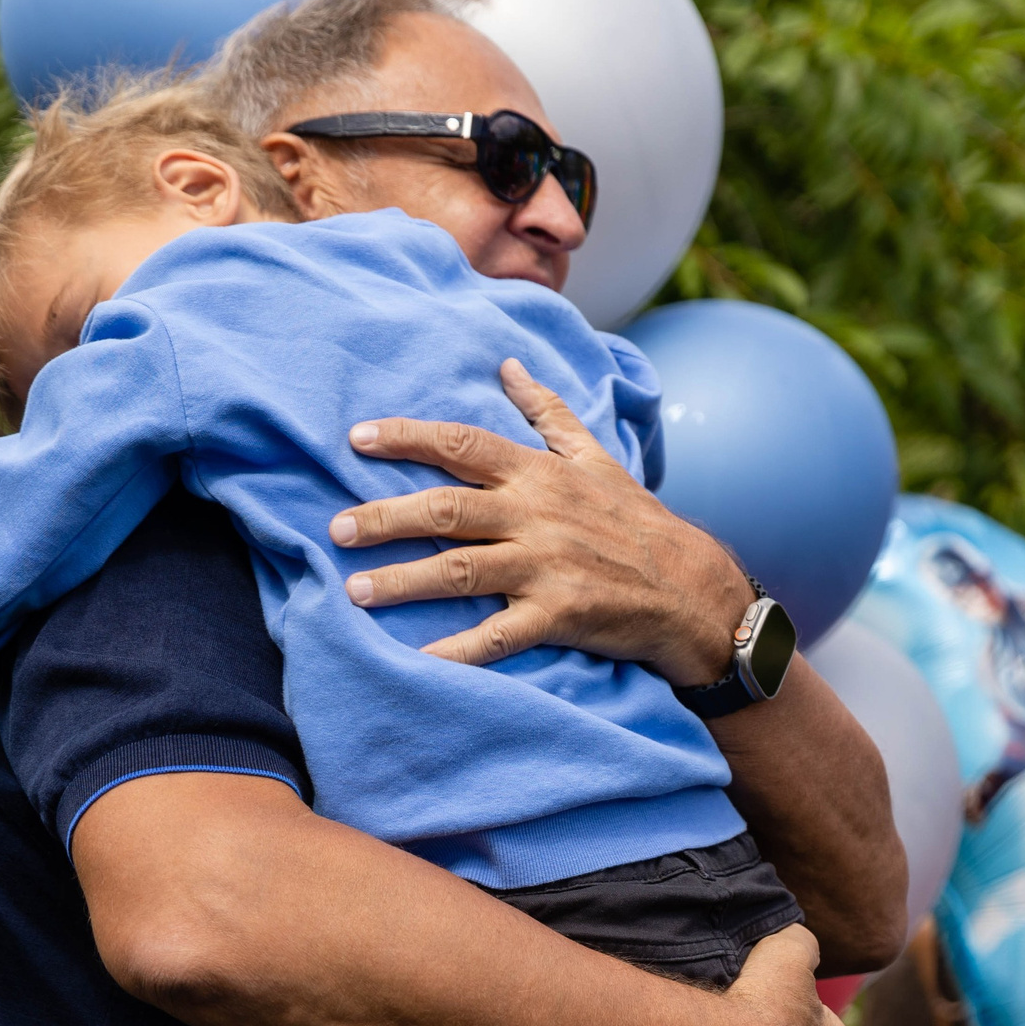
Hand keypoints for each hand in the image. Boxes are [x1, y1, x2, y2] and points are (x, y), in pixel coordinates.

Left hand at [329, 359, 753, 686]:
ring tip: (354, 590)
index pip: (461, 444)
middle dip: (385, 516)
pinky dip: (458, 650)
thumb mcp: (595, 455)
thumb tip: (508, 363)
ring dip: (404, 580)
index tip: (357, 438)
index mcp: (538, 473)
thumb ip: (547, 410)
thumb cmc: (635, 520)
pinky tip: (417, 661)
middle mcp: (536, 514)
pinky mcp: (559, 615)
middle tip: (334, 527)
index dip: (407, 438)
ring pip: (461, 570)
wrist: (691, 586)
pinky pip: (498, 635)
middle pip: (447, 508)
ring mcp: (546, 566)